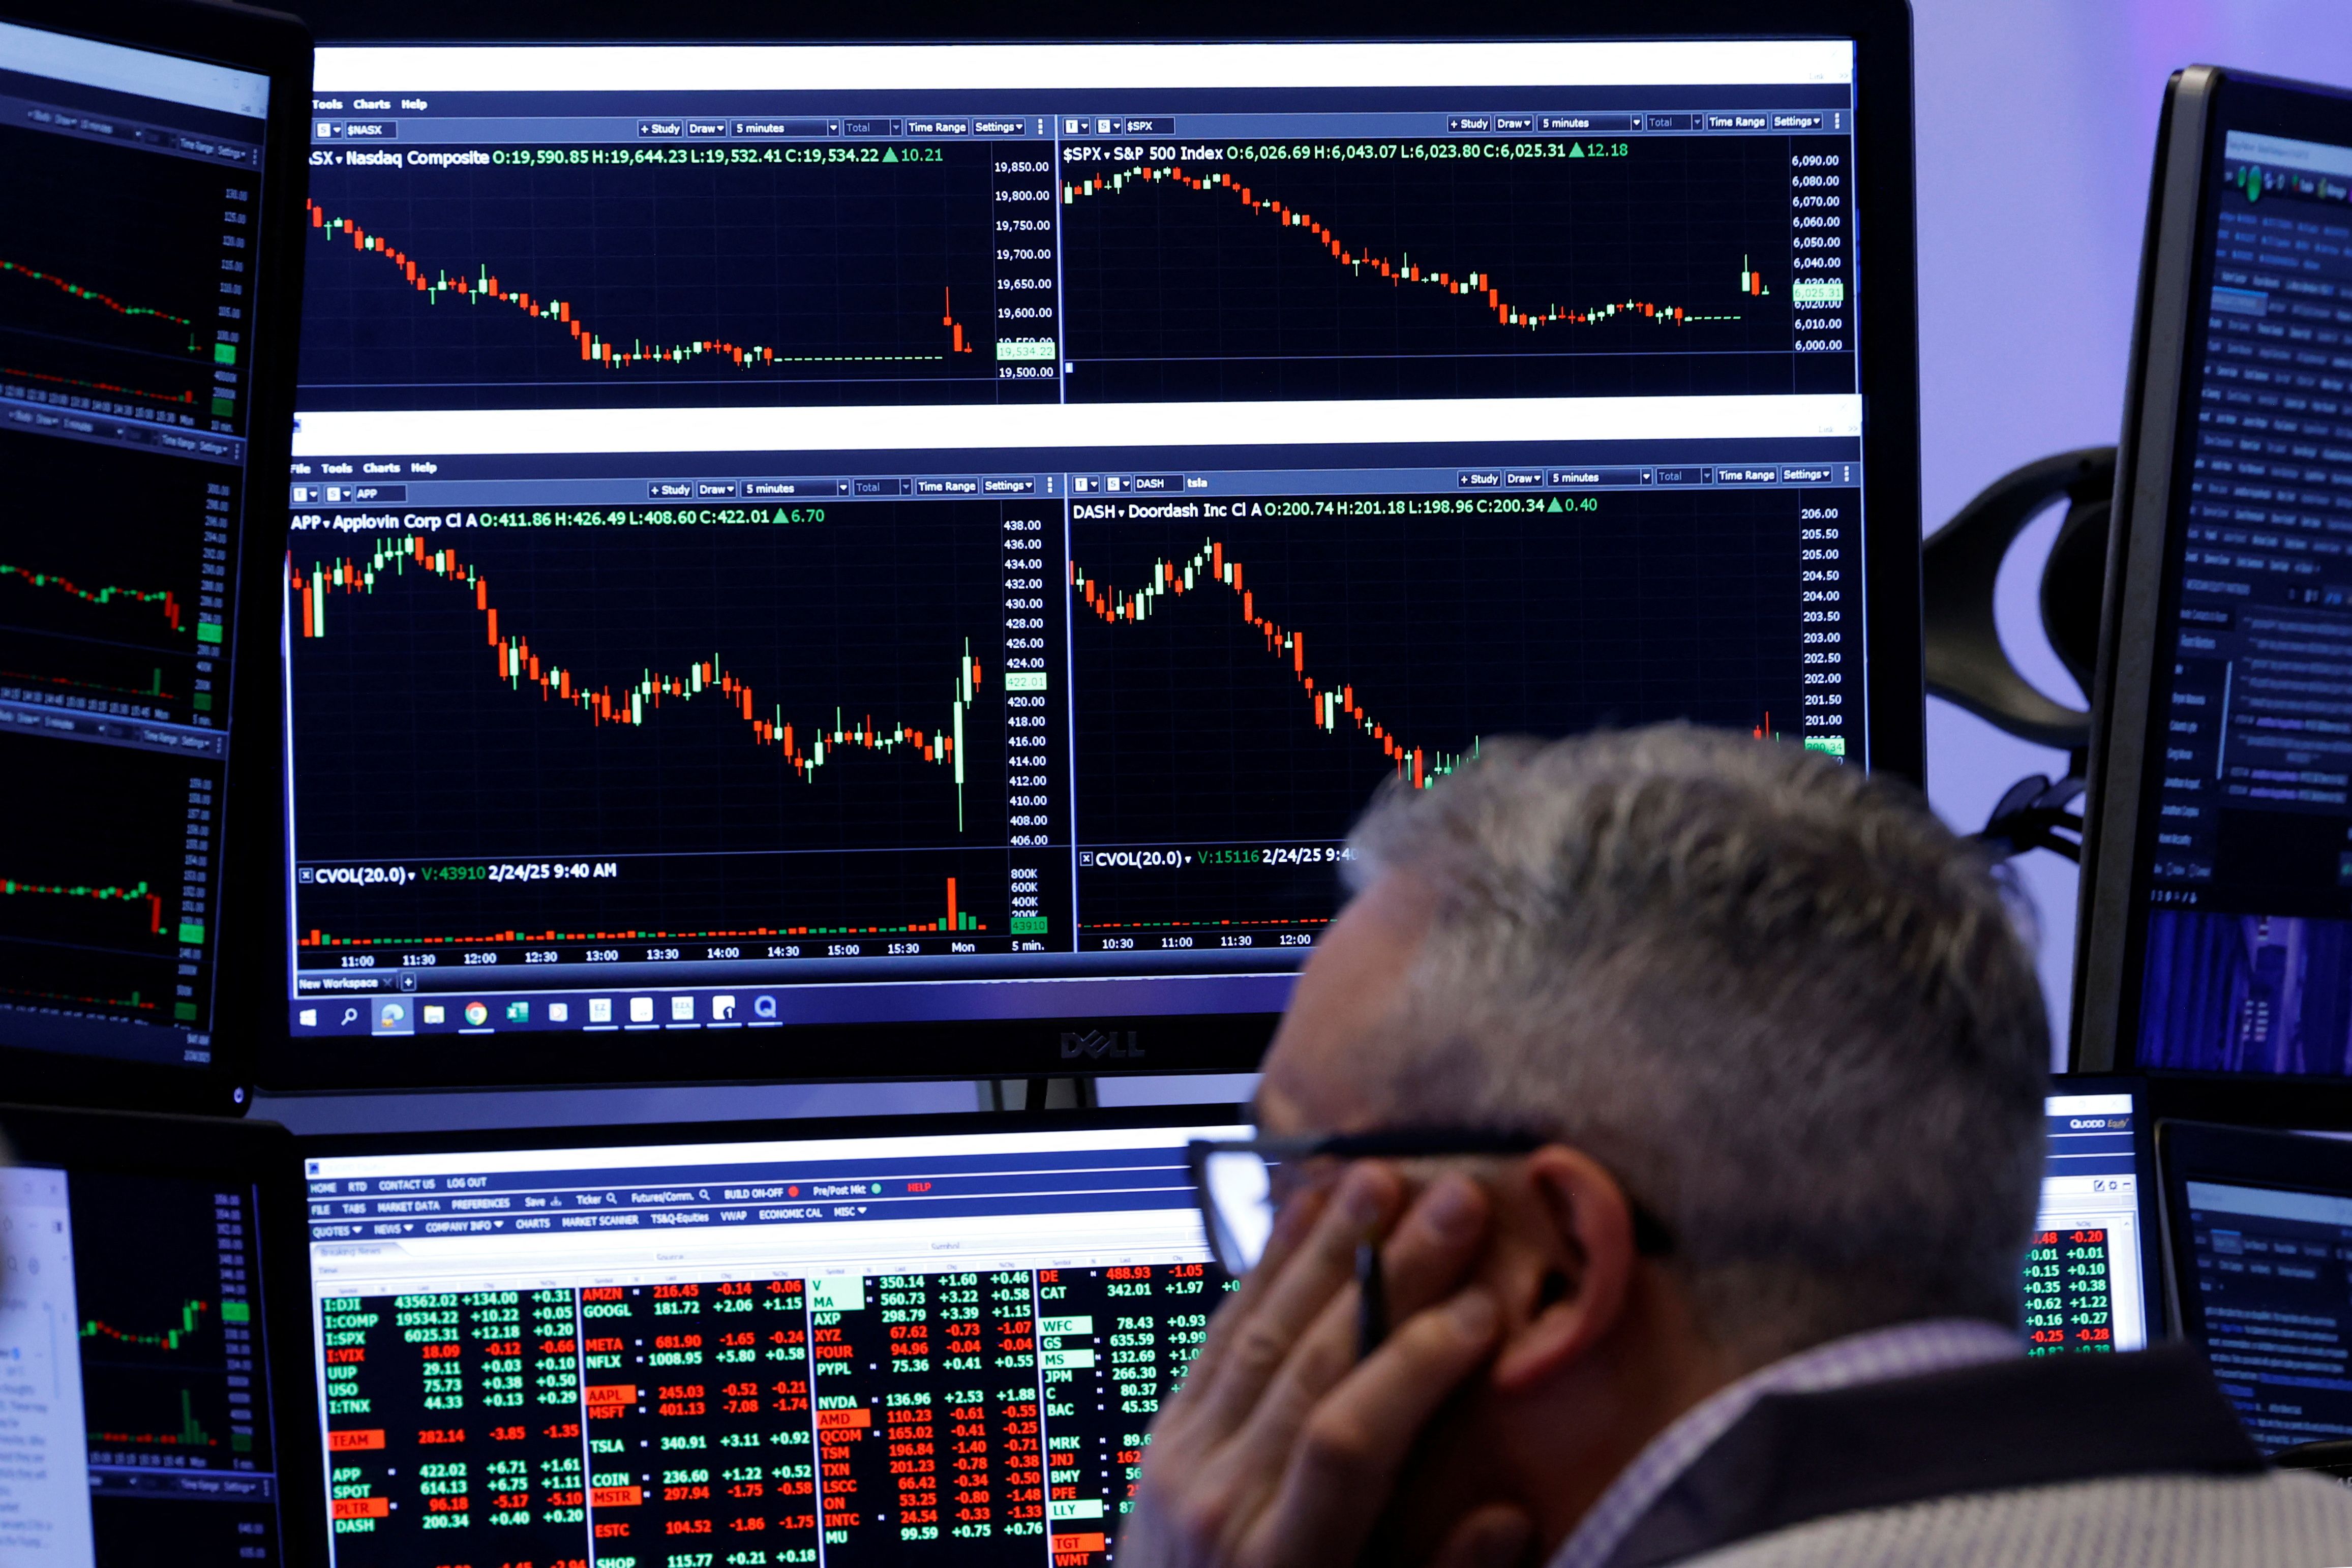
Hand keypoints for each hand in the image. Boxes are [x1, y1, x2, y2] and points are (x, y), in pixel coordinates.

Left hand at [1123, 1163, 1533, 1567]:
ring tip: (1380, 1178)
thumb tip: (1508, 1518)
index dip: (1414, 1368)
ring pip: (1259, 1334)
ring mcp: (1183, 1464)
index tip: (1486, 1308)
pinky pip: (1217, 1338)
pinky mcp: (1164, 1438)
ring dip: (1323, 1249)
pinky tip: (1301, 1218)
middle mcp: (1222, 1503)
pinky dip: (1262, 1272)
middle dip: (1387, 1275)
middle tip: (1453, 1199)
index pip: (1348, 1441)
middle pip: (1308, 1366)